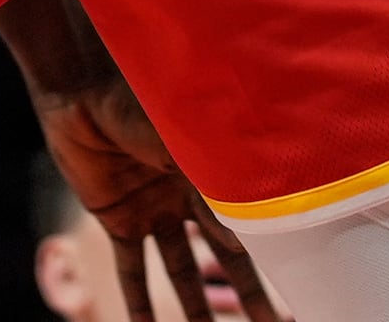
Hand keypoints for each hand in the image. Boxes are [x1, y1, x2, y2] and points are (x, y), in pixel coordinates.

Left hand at [30, 73, 289, 321]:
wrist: (85, 89)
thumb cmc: (144, 100)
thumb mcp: (189, 144)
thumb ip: (215, 188)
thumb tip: (245, 236)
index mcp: (218, 170)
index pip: (252, 222)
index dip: (275, 252)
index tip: (304, 279)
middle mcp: (191, 193)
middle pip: (225, 255)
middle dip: (247, 291)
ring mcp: (156, 208)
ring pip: (181, 269)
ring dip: (194, 307)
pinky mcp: (119, 219)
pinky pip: (132, 269)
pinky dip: (137, 302)